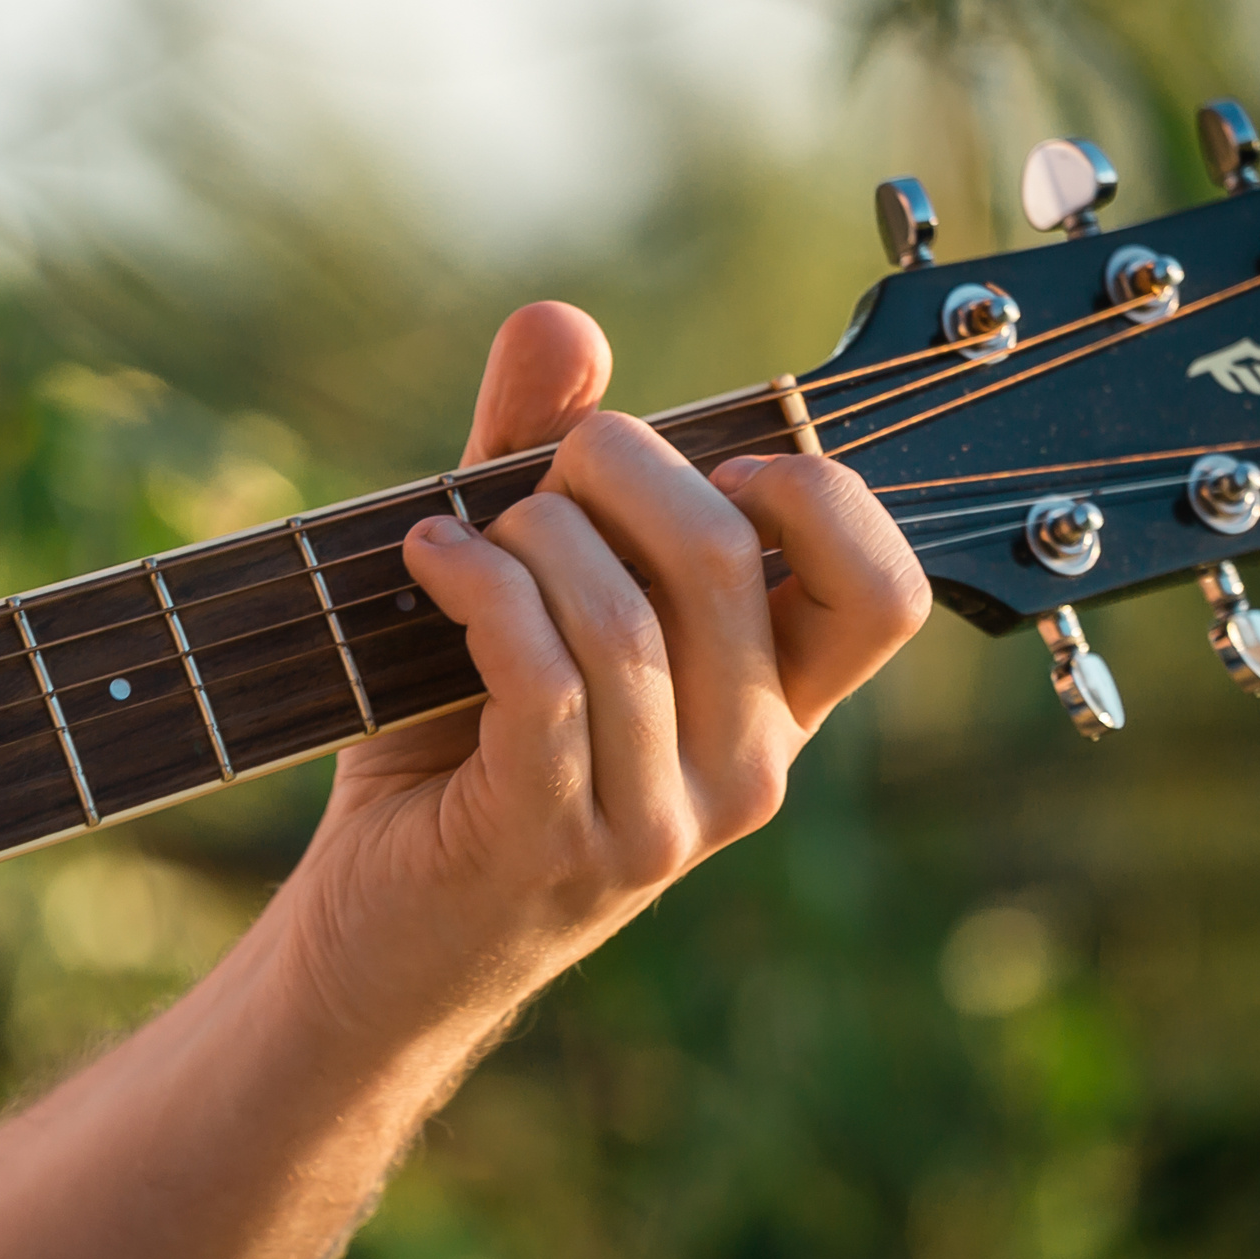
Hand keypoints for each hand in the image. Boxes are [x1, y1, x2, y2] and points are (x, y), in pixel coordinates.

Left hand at [275, 301, 930, 1043]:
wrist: (374, 937)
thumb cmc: (454, 754)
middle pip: (732, 561)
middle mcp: (745, 771)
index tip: (717, 460)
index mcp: (772, 706)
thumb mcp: (512, 590)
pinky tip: (426, 562)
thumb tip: (562, 321)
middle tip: (539, 466)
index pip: (886, 595)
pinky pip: (544, 675)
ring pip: (628, 618)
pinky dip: (477, 587)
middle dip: (619, 466)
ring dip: (526, 536)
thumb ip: (535, 454)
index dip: (821, 496)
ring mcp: (661, 822)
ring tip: (460, 535)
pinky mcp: (556, 841)